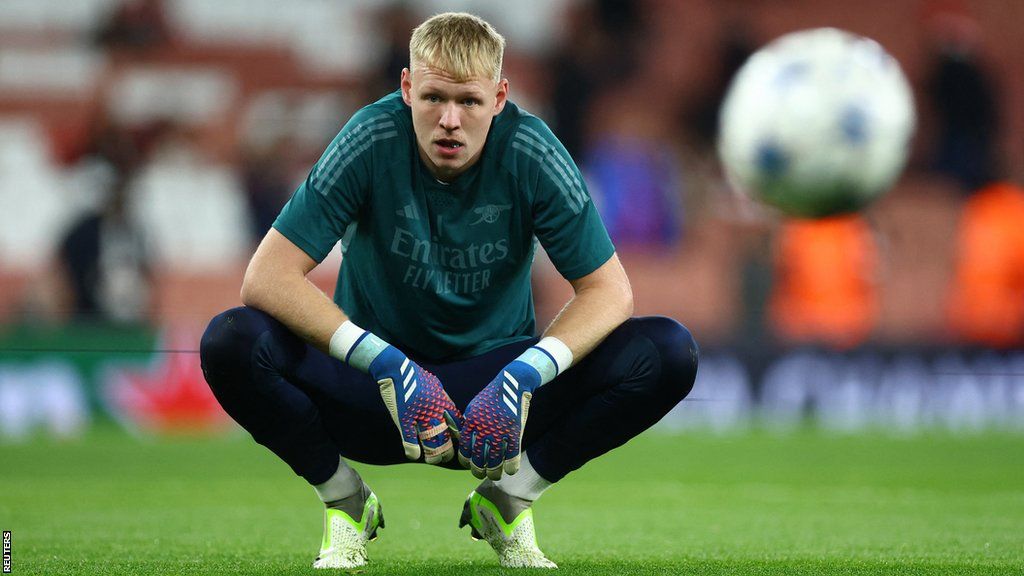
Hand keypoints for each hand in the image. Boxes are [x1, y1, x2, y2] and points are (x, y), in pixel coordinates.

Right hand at [370, 346, 459, 463]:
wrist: (395, 367)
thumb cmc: (414, 376)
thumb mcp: (435, 385)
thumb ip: (443, 399)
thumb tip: (451, 411)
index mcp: (443, 401)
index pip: (456, 422)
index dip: (459, 435)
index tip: (461, 444)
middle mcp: (434, 408)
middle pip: (446, 434)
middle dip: (448, 448)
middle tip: (448, 457)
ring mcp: (420, 413)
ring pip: (431, 439)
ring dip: (433, 452)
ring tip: (434, 460)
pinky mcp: (404, 417)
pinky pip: (410, 437)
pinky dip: (412, 448)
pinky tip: (415, 456)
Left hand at [446, 360, 539, 478]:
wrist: (511, 384)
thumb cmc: (491, 397)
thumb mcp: (474, 408)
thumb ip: (467, 425)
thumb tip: (461, 442)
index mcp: (471, 423)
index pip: (465, 451)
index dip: (466, 462)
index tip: (471, 464)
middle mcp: (483, 429)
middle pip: (478, 460)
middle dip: (478, 471)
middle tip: (482, 473)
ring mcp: (500, 431)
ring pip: (494, 462)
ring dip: (494, 473)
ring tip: (495, 475)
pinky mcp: (515, 432)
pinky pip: (512, 456)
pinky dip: (510, 467)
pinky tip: (510, 471)